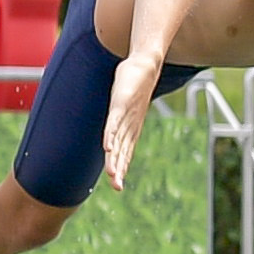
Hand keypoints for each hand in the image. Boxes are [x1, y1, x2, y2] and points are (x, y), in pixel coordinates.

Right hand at [98, 47, 165, 190]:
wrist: (146, 65)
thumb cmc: (135, 86)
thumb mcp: (127, 106)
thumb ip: (120, 116)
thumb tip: (117, 122)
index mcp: (131, 128)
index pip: (125, 153)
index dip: (122, 169)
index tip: (118, 186)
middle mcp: (129, 125)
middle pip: (123, 152)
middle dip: (119, 170)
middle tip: (117, 188)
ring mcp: (125, 115)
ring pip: (118, 141)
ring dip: (114, 158)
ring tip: (112, 174)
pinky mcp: (120, 103)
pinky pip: (114, 122)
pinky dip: (110, 135)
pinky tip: (107, 147)